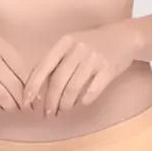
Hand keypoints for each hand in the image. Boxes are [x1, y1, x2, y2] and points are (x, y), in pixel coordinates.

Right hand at [0, 28, 29, 112]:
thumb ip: (10, 61)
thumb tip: (30, 86)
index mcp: (0, 46)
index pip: (24, 71)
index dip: (32, 88)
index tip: (35, 98)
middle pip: (15, 86)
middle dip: (23, 101)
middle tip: (26, 108)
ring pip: (2, 96)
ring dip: (10, 107)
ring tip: (12, 108)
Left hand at [23, 23, 139, 115]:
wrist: (124, 37)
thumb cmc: (93, 44)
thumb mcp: (72, 44)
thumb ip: (56, 61)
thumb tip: (38, 90)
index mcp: (64, 42)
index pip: (43, 67)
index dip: (33, 87)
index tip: (26, 102)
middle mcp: (77, 49)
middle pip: (57, 81)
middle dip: (50, 101)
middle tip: (48, 114)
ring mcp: (94, 58)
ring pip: (73, 88)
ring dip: (66, 104)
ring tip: (63, 110)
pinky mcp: (109, 69)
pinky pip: (92, 90)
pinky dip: (84, 100)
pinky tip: (82, 103)